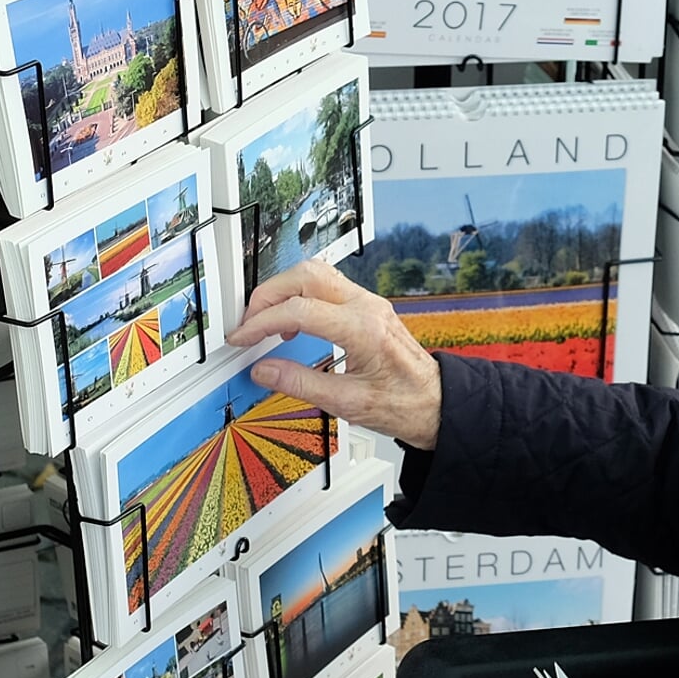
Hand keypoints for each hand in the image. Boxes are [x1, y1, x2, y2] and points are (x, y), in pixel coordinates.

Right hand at [225, 260, 442, 449]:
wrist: (436, 402)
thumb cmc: (404, 404)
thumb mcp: (347, 403)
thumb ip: (301, 384)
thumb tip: (264, 370)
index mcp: (363, 329)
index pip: (299, 311)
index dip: (262, 322)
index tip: (243, 337)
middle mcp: (367, 307)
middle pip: (305, 275)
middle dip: (268, 295)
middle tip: (249, 323)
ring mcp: (369, 303)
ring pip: (316, 273)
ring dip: (284, 291)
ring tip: (267, 322)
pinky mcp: (368, 307)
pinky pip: (327, 286)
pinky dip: (301, 296)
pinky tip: (293, 323)